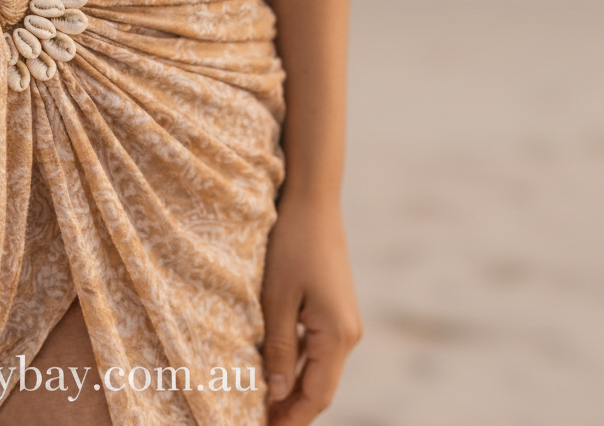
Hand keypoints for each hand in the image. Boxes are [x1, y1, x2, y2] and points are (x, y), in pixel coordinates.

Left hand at [260, 197, 361, 424]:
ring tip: (259, 405)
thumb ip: (276, 349)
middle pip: (319, 388)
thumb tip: (274, 395)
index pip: (315, 396)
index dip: (290, 420)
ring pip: (317, 370)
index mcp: (337, 335)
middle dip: (291, 411)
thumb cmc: (291, 244)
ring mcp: (344, 321)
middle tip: (255, 422)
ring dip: (291, 390)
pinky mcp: (335, 309)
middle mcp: (348, 333)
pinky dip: (295, 366)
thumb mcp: (276, 299)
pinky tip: (270, 372)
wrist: (313, 201)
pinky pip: (316, 349)